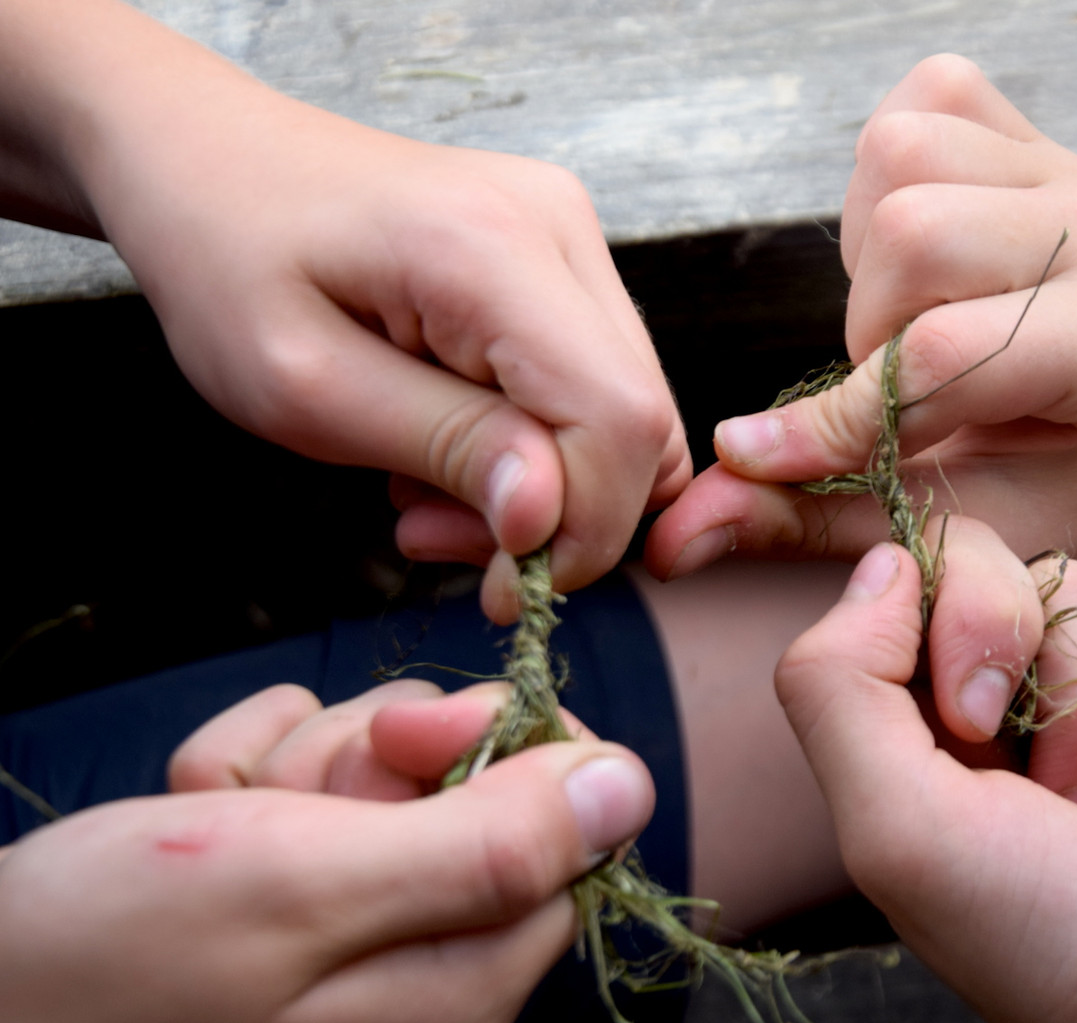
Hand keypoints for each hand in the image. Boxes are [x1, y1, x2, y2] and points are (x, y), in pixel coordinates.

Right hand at [0, 681, 653, 1022]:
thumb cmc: (114, 960)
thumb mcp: (310, 886)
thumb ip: (487, 844)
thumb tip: (630, 787)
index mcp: (461, 978)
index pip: (565, 824)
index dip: (499, 751)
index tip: (412, 740)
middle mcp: (422, 964)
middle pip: (470, 786)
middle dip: (372, 758)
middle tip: (289, 803)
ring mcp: (351, 929)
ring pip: (381, 770)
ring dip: (297, 764)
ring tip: (219, 821)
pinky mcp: (289, 893)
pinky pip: (306, 782)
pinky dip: (245, 776)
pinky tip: (192, 818)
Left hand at [2, 1, 689, 613]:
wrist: (205, 155)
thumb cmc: (225, 261)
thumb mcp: (304, 387)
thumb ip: (442, 448)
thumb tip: (548, 516)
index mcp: (488, 247)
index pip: (619, 419)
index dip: (584, 526)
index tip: (496, 584)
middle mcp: (557, 223)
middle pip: (642, 420)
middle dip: (561, 516)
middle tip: (441, 538)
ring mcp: (568, 230)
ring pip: (630, 410)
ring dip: (548, 485)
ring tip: (427, 490)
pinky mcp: (560, 250)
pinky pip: (596, 380)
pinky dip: (541, 442)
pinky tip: (450, 442)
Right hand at [647, 53, 1076, 594]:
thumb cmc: (1059, 495)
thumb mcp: (956, 528)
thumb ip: (815, 517)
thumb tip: (680, 531)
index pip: (944, 355)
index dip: (837, 417)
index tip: (769, 460)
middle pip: (911, 233)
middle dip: (868, 331)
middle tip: (897, 390)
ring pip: (900, 158)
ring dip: (872, 260)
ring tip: (907, 326)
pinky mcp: (1036, 131)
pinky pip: (921, 105)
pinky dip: (887, 184)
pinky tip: (919, 267)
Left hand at [775, 540, 1076, 1022]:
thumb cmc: (1052, 947)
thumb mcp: (898, 834)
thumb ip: (839, 688)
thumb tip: (884, 561)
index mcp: (933, 711)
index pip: (952, 562)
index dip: (982, 618)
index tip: (980, 726)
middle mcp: (1030, 699)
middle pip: (1070, 583)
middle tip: (1075, 814)